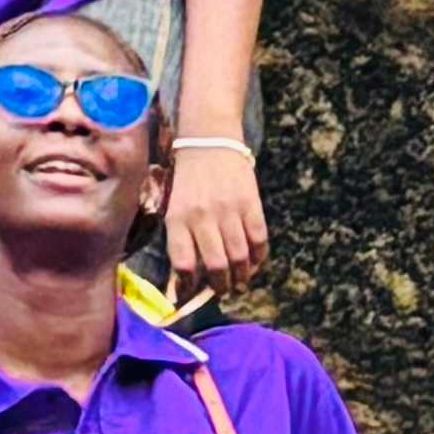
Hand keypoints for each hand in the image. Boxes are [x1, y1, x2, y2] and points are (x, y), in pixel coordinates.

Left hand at [159, 136, 269, 294]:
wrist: (209, 140)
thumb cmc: (188, 178)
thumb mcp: (174, 205)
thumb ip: (181, 236)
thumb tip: (186, 275)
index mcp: (178, 218)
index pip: (183, 263)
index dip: (188, 285)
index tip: (193, 293)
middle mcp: (202, 217)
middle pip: (216, 266)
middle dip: (221, 286)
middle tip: (223, 290)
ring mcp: (229, 211)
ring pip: (240, 258)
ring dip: (242, 276)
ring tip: (240, 280)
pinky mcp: (251, 204)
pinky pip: (259, 240)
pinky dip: (259, 257)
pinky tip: (254, 261)